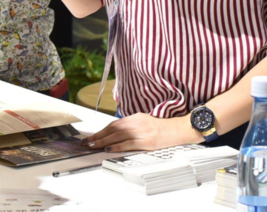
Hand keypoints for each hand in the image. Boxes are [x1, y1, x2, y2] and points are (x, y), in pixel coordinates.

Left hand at [84, 113, 201, 152]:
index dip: (102, 130)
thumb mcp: (146, 122)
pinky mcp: (146, 141)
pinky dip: (116, 146)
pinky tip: (108, 149)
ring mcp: (141, 132)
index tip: (92, 136)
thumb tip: (118, 133)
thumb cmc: (163, 128)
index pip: (114, 124)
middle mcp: (136, 123)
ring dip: (103, 141)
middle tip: (87, 142)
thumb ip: (133, 126)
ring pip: (117, 136)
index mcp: (136, 117)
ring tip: (93, 146)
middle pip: (113, 129)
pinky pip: (127, 143)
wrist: (178, 129)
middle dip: (98, 136)